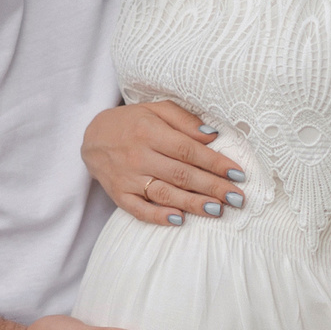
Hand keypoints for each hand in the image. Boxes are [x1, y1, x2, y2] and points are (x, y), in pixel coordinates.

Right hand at [82, 101, 243, 226]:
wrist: (92, 138)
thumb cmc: (131, 122)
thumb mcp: (156, 109)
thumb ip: (184, 120)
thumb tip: (213, 136)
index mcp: (150, 132)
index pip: (189, 151)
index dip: (215, 163)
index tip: (238, 173)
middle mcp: (139, 156)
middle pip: (182, 175)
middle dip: (213, 187)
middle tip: (238, 198)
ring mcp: (128, 178)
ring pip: (165, 194)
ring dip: (193, 204)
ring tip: (218, 210)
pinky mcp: (119, 195)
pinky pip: (139, 210)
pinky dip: (158, 216)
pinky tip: (179, 220)